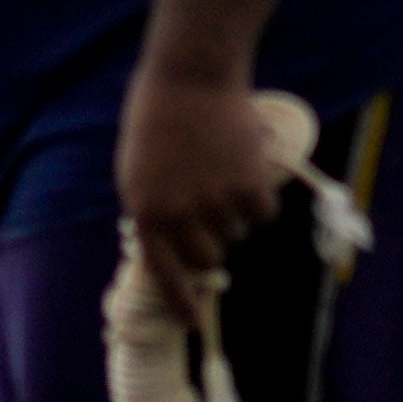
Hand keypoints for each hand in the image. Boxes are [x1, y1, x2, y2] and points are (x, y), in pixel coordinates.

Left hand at [113, 68, 296, 289]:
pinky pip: (263, 214)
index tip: (193, 323)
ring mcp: (216, 202)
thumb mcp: (139, 173)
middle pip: (209, 257)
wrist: (191, 77)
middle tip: (213, 210)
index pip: (164, 272)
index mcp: (146, 213)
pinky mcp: (249, 186)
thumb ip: (156, 213)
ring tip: (223, 169)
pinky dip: (261, 197)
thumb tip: (180, 256)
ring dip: (236, 210)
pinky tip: (247, 167)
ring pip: (238, 232)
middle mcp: (180, 215)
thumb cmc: (159, 122)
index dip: (181, 301)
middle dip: (213, 242)